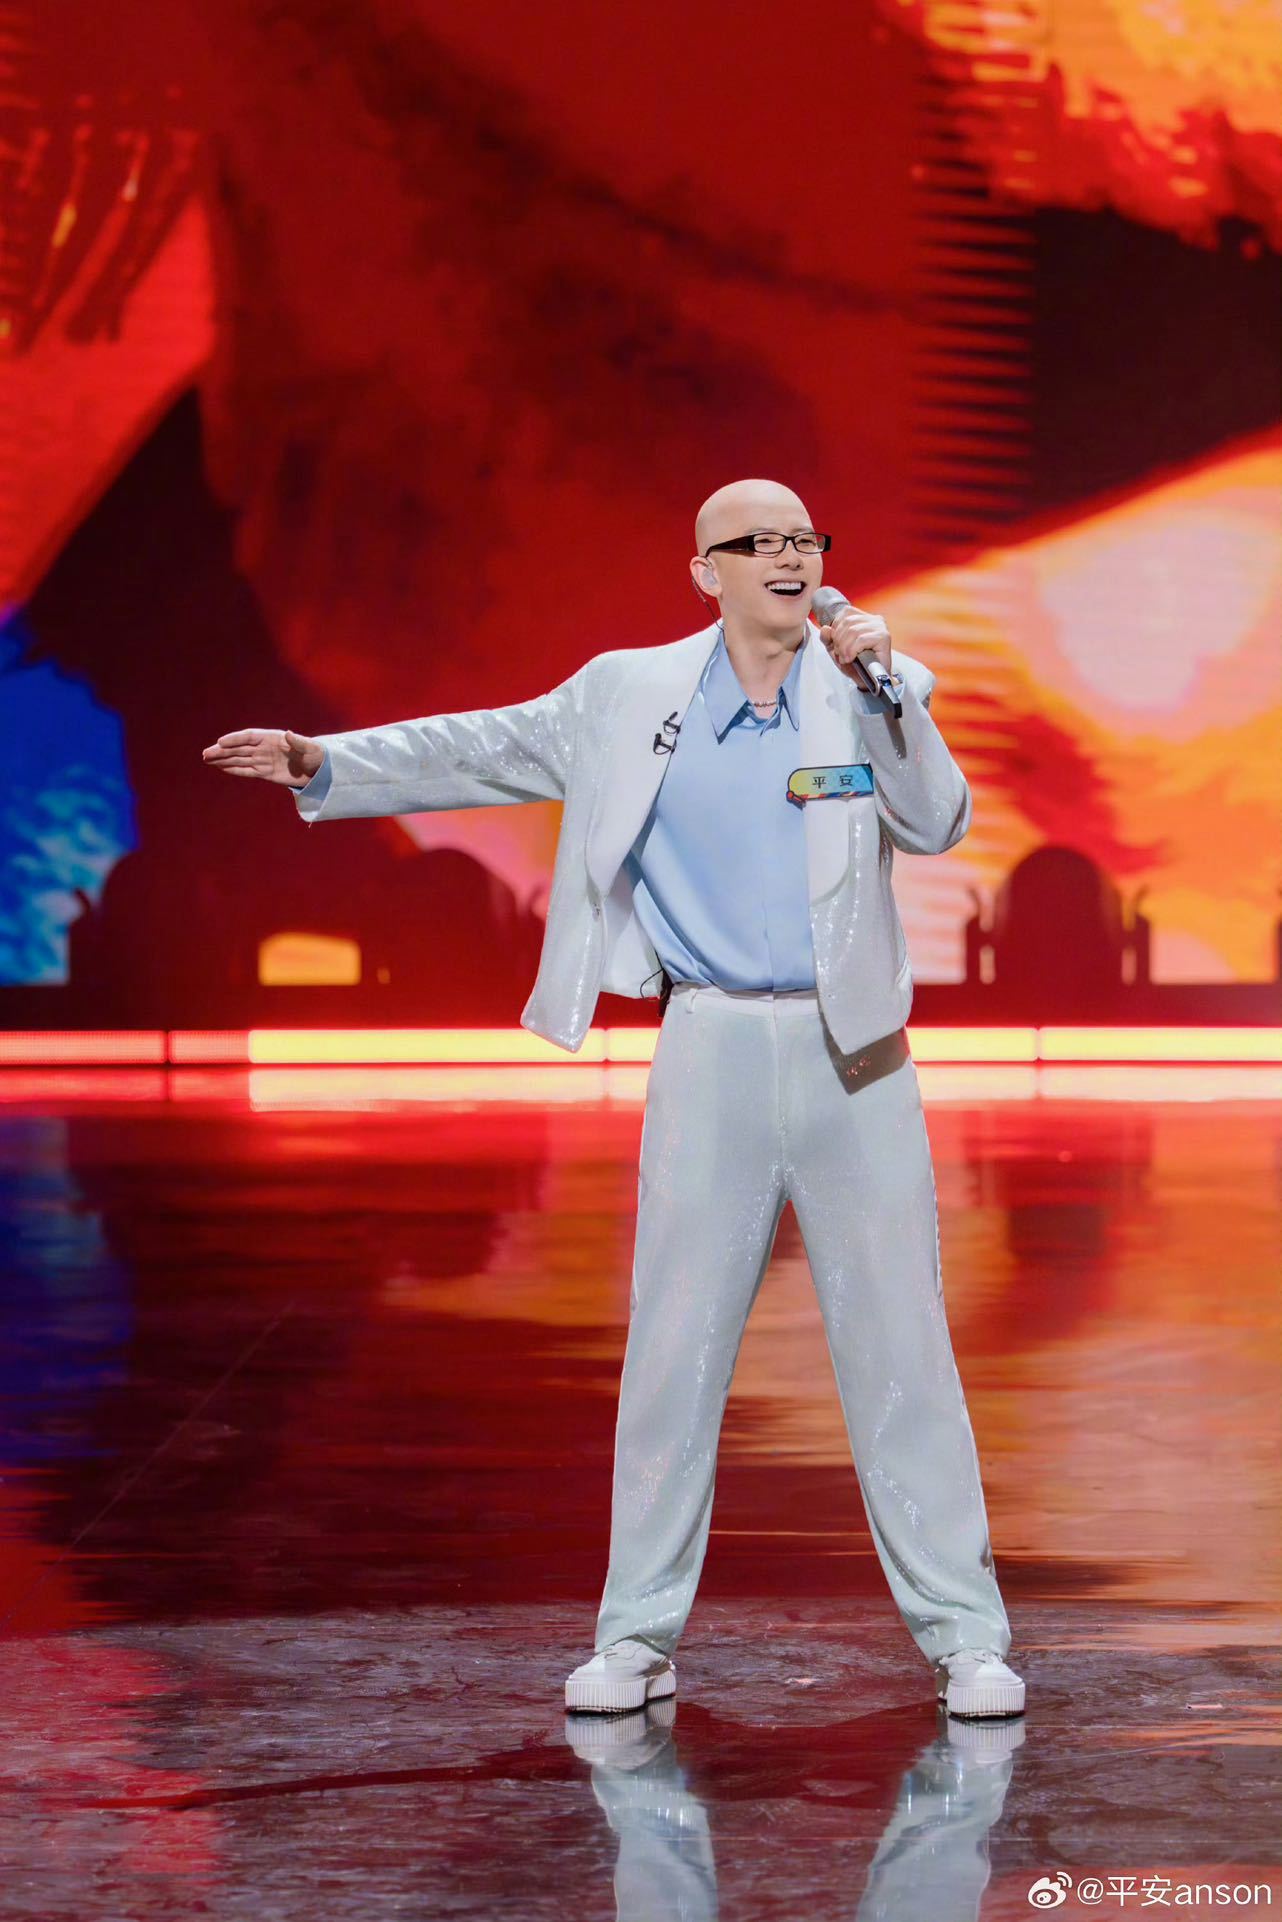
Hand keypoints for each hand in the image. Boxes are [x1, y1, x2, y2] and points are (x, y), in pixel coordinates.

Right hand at [201, 727, 323, 788]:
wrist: (320, 770)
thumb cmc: (316, 754)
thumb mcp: (309, 747)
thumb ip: (298, 741)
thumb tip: (288, 734)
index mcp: (272, 738)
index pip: (249, 737)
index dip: (235, 739)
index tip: (221, 742)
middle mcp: (264, 748)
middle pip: (239, 748)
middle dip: (222, 751)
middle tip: (206, 754)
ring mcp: (263, 760)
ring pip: (239, 759)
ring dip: (223, 759)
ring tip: (207, 759)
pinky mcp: (265, 772)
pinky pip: (246, 770)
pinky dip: (234, 769)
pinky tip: (221, 768)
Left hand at [818, 604, 892, 686]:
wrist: (868, 681)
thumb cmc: (856, 665)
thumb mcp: (836, 650)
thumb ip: (828, 638)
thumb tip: (825, 629)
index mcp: (864, 618)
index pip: (846, 612)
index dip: (836, 628)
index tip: (837, 644)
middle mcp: (874, 619)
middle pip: (847, 622)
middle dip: (839, 640)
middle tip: (840, 654)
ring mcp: (880, 627)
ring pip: (853, 631)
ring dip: (844, 647)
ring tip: (845, 658)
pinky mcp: (884, 637)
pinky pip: (861, 639)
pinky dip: (852, 650)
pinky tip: (851, 658)